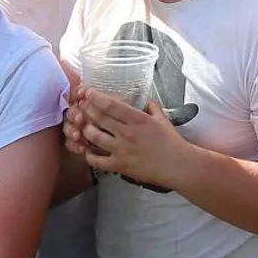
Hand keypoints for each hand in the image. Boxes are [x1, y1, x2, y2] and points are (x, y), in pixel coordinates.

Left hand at [68, 88, 195, 189]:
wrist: (177, 165)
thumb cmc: (172, 143)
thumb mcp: (163, 120)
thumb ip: (153, 108)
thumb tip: (147, 102)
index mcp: (138, 119)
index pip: (111, 105)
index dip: (96, 97)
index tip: (88, 92)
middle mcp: (127, 133)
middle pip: (98, 118)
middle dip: (86, 109)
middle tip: (80, 105)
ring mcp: (121, 150)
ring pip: (93, 136)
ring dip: (84, 129)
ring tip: (81, 125)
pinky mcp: (119, 165)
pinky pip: (97, 160)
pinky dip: (88, 155)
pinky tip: (86, 150)